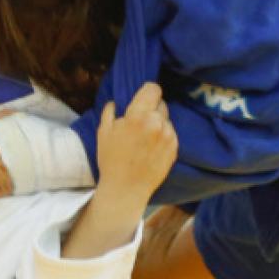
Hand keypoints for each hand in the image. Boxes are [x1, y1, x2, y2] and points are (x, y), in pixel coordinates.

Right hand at [95, 82, 176, 210]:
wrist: (126, 189)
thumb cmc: (111, 159)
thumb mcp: (103, 132)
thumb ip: (110, 112)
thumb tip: (116, 103)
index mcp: (139, 115)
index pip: (153, 89)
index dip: (147, 91)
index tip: (142, 98)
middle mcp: (157, 123)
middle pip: (161, 103)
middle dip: (151, 109)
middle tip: (139, 121)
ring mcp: (168, 137)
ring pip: (166, 120)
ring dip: (158, 123)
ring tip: (145, 137)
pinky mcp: (175, 149)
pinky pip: (171, 134)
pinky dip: (163, 136)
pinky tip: (151, 147)